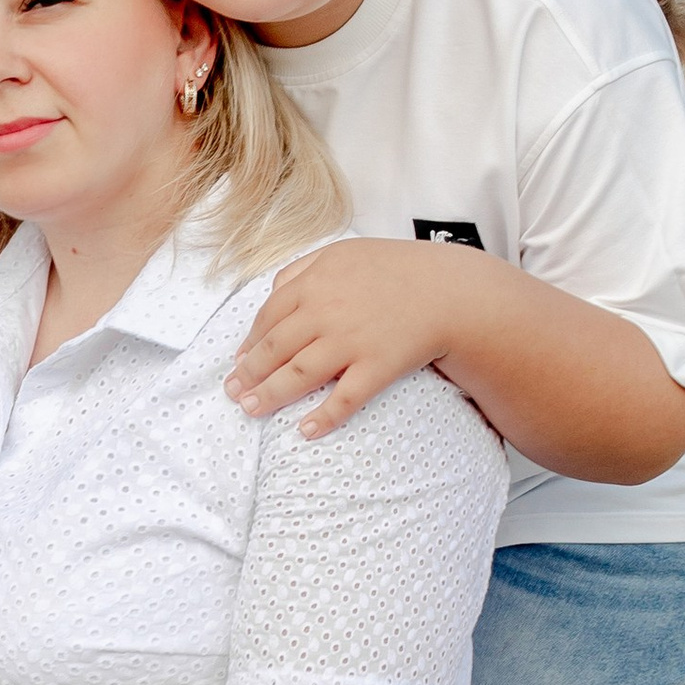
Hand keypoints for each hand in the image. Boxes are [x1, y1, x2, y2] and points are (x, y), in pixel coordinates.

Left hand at [224, 238, 487, 436]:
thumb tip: (273, 291)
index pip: (268, 316)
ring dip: (270, 395)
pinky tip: (305, 431)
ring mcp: (351, 340)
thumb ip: (303, 268)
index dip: (250, 342)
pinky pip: (344, 398)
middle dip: (249, 374)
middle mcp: (326, 311)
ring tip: (251, 411)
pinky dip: (323, 417)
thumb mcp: (344, 253)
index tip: (239, 361)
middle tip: (234, 392)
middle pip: (275, 348)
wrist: (450, 289)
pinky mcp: (377, 365)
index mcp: (315, 282)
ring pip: (298, 374)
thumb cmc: (397, 270)